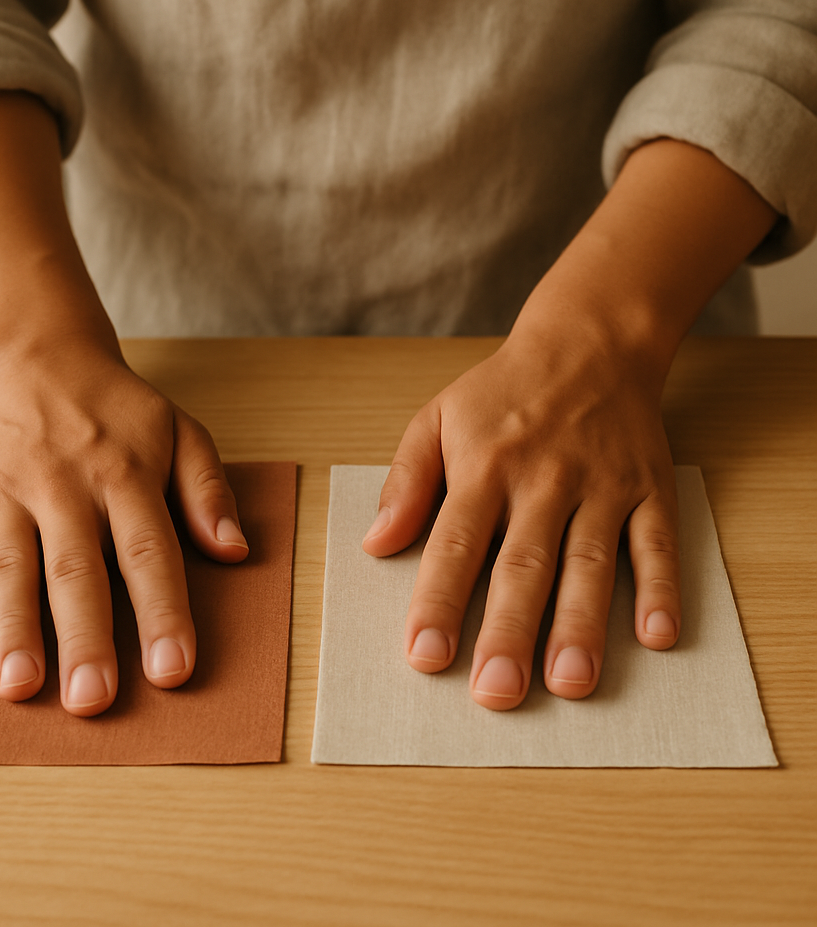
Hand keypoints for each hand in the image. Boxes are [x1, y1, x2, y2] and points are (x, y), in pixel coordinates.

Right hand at [0, 336, 248, 715]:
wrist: (34, 353)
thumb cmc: (114, 407)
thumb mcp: (179, 430)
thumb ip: (208, 491)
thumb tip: (237, 552)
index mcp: (126, 473)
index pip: (148, 551)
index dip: (161, 612)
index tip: (172, 671)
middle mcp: (64, 484)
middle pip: (76, 570)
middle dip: (84, 638)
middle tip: (91, 702)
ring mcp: (7, 489)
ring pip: (10, 565)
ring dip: (14, 628)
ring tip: (19, 688)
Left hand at [362, 324, 680, 709]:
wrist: (589, 342)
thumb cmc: (502, 392)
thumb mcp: (435, 418)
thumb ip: (405, 481)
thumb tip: (376, 544)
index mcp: (484, 466)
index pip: (455, 543)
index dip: (438, 601)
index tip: (424, 657)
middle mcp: (542, 479)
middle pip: (523, 564)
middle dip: (508, 631)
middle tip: (497, 693)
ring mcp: (600, 484)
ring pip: (589, 561)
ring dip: (580, 624)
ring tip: (569, 684)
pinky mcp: (648, 488)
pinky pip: (657, 541)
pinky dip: (659, 587)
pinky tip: (656, 636)